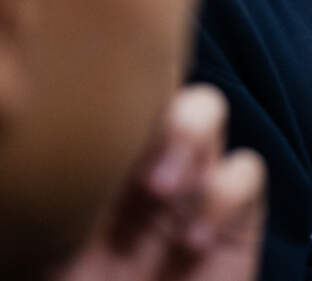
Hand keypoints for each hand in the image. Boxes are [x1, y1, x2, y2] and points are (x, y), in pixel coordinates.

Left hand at [50, 85, 266, 280]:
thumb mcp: (32, 262)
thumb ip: (37, 206)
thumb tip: (11, 163)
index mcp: (79, 178)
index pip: (96, 104)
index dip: (98, 95)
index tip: (81, 127)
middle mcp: (133, 174)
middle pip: (155, 89)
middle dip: (152, 112)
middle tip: (135, 169)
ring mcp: (186, 193)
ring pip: (207, 110)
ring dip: (191, 136)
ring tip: (166, 190)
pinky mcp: (235, 223)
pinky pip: (248, 171)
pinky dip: (228, 191)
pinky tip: (195, 238)